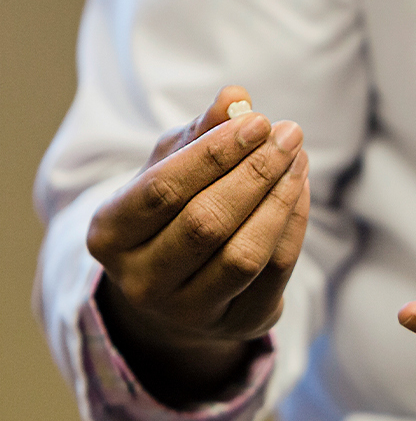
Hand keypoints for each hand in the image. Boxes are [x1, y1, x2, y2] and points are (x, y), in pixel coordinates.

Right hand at [86, 86, 309, 404]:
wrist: (175, 290)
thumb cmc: (171, 212)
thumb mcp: (171, 168)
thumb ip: (199, 133)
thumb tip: (235, 95)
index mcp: (110, 235)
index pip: (163, 190)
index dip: (215, 153)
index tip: (259, 120)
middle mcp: (141, 282)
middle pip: (207, 222)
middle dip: (256, 172)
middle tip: (290, 133)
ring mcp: (188, 312)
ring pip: (244, 253)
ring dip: (280, 199)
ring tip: (298, 158)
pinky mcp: (236, 325)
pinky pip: (275, 272)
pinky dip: (294, 225)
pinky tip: (300, 189)